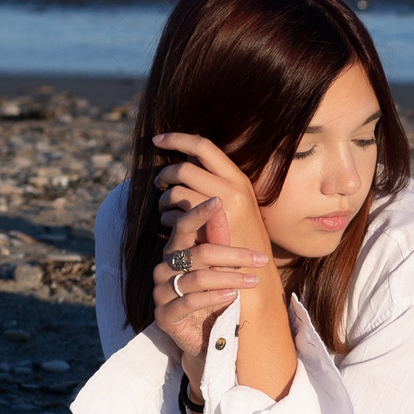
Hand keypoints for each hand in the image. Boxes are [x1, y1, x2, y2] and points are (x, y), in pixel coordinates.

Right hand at [151, 189, 268, 372]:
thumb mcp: (220, 267)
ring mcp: (161, 292)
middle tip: (262, 259)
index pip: (182, 226)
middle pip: (199, 253)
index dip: (198, 213)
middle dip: (234, 255)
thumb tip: (221, 204)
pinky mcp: (164, 316)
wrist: (206, 339)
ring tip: (253, 281)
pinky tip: (232, 297)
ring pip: (197, 278)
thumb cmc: (214, 298)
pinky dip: (213, 298)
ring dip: (229, 278)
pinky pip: (189, 302)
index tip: (219, 200)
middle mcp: (164, 269)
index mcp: (175, 252)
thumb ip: (218, 239)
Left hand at [153, 132, 275, 263]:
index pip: (203, 146)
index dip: (177, 138)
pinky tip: (171, 225)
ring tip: (165, 210)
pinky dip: (167, 218)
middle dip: (165, 175)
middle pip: (183, 168)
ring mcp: (223, 209)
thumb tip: (186, 157)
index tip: (157, 140)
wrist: (256, 274)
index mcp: (238, 178)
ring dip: (164, 200)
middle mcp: (234, 188)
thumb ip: (215, 181)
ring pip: (177, 192)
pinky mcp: (211, 229)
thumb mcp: (236, 204)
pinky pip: (176, 215)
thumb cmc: (240, 237)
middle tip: (159, 184)